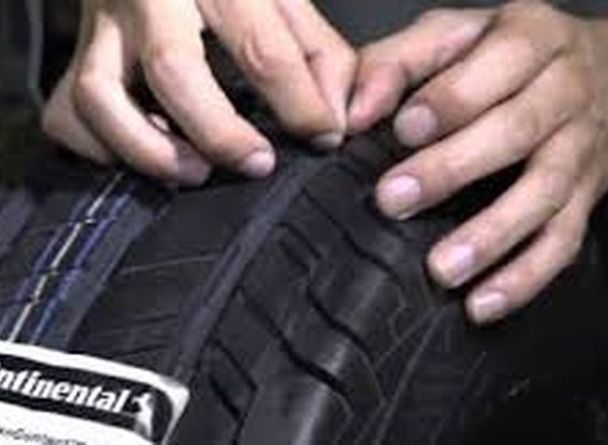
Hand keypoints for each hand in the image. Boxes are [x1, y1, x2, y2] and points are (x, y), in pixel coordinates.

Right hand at [43, 0, 354, 184]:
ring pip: (98, 96)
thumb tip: (333, 122)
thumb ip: (318, 54)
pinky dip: (98, 149)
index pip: (262, 46)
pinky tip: (137, 154)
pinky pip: (65, 115)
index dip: (298, 103)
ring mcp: (99, 28)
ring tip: (191, 172)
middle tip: (255, 164)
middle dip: (219, 131)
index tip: (320, 138)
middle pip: (172, 69)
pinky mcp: (72, 58)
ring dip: (147, 149)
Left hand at [348, 1, 607, 323]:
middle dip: (453, 168)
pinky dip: (524, 278)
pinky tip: (482, 304)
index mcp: (533, 37)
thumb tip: (353, 114)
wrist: (598, 68)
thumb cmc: (499, 55)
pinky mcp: (586, 197)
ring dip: (491, 236)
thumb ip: (394, 64)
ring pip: (544, 194)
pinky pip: (562, 241)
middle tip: (394, 200)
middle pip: (518, 131)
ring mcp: (582, 148)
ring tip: (441, 269)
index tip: (403, 130)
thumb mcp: (449, 37)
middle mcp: (567, 90)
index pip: (501, 63)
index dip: (451, 100)